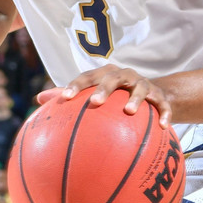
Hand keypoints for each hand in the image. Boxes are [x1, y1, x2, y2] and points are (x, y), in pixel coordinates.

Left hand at [36, 64, 172, 127]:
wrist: (151, 93)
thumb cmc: (114, 96)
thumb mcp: (94, 93)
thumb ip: (67, 96)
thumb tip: (37, 100)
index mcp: (105, 75)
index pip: (87, 76)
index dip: (75, 85)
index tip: (63, 98)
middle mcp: (124, 76)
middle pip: (113, 78)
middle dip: (104, 89)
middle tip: (95, 102)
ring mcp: (143, 84)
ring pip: (140, 88)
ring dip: (135, 99)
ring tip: (129, 111)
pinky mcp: (160, 96)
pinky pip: (163, 105)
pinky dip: (164, 114)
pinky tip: (164, 127)